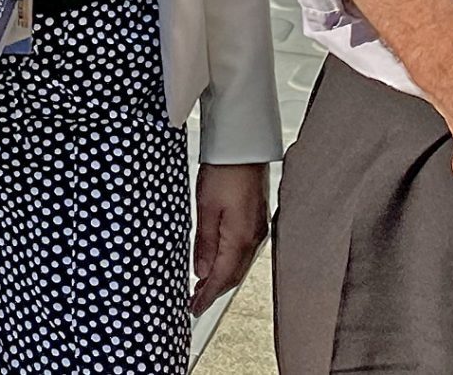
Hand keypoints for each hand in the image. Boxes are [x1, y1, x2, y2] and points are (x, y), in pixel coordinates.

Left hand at [190, 161, 269, 313]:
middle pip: (233, 275)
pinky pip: (243, 250)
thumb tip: (200, 271)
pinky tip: (218, 261)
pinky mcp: (257, 219)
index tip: (194, 308)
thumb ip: (204, 242)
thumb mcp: (206, 207)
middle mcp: (254, 237)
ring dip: (221, 277)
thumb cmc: (225, 169)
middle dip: (214, 291)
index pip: (222, 277)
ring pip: (239, 264)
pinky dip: (229, 262)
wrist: (244, 144)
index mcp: (241, 237)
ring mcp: (258, 228)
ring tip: (203, 286)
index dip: (207, 296)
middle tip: (195, 302)